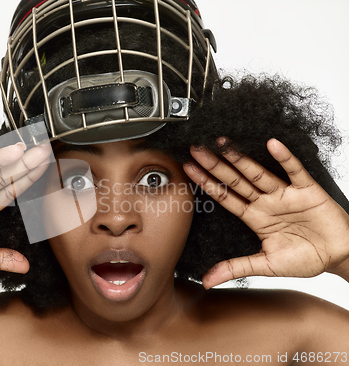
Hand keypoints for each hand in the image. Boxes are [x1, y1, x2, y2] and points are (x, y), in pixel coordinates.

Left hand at [183, 138, 348, 288]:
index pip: (225, 197)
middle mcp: (265, 202)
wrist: (339, 256)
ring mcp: (285, 194)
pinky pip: (295, 171)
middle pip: (236, 181)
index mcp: (254, 218)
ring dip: (241, 158)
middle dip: (215, 166)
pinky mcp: (307, 190)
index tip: (188, 169)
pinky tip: (272, 144)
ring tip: (222, 143)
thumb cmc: (304, 259)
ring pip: (258, 173)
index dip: (206, 183)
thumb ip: (236, 268)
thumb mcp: (266, 265)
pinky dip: (285, 158)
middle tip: (196, 149)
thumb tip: (206, 281)